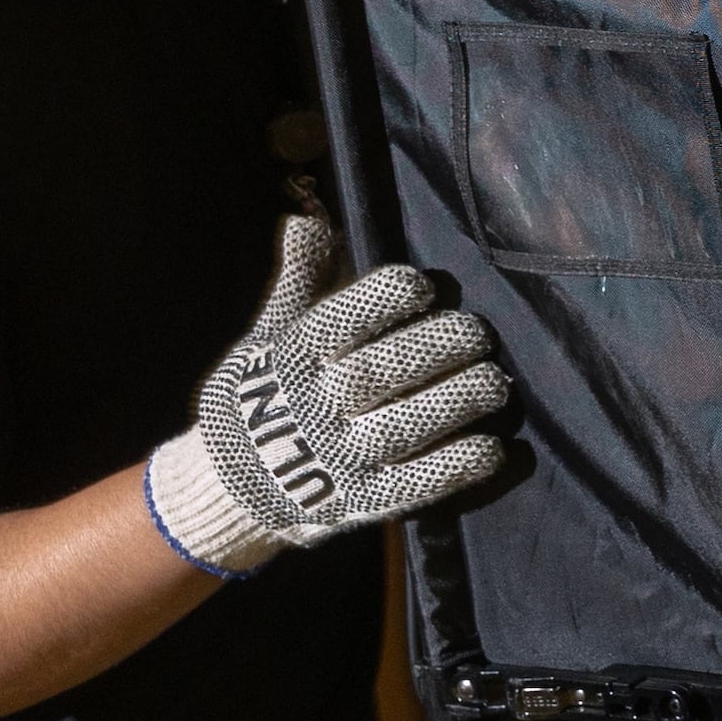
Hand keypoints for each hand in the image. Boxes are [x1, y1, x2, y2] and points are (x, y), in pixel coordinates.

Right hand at [144, 217, 514, 577]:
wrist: (227, 486)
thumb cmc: (265, 393)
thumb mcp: (268, 335)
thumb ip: (298, 280)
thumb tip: (307, 218)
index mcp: (292, 359)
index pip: (340, 322)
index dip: (386, 299)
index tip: (424, 286)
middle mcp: (315, 406)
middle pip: (380, 373)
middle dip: (437, 348)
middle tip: (478, 334)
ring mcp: (338, 458)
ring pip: (404, 427)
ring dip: (457, 402)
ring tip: (495, 382)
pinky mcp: (361, 502)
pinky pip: (413, 486)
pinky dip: (455, 467)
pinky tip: (492, 447)